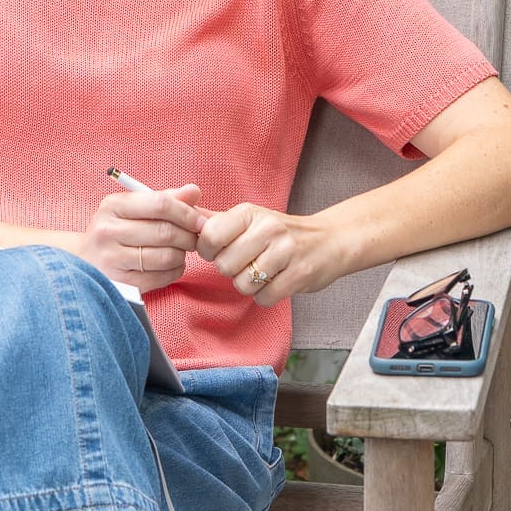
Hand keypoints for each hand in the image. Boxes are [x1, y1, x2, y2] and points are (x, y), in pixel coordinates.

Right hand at [75, 182, 204, 290]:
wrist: (84, 260)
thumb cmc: (116, 230)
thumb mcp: (133, 208)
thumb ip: (165, 198)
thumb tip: (194, 191)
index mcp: (112, 206)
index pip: (160, 204)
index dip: (187, 213)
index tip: (200, 221)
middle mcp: (108, 231)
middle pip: (165, 232)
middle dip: (188, 236)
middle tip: (195, 238)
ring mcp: (111, 259)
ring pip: (166, 256)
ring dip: (182, 254)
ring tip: (180, 251)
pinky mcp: (120, 283)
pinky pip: (161, 277)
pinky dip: (175, 271)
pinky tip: (171, 265)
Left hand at [194, 203, 355, 304]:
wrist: (329, 241)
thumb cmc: (281, 232)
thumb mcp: (250, 219)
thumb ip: (215, 220)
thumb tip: (181, 217)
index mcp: (250, 213)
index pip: (209, 236)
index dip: (209, 251)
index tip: (221, 250)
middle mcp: (268, 228)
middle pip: (224, 265)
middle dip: (231, 271)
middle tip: (246, 263)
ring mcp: (286, 252)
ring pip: (243, 284)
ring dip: (249, 285)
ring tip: (263, 272)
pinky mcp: (300, 275)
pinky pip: (264, 298)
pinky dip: (265, 296)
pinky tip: (276, 282)